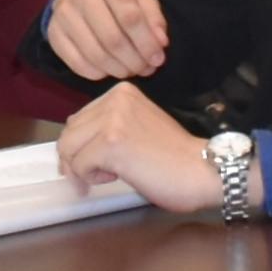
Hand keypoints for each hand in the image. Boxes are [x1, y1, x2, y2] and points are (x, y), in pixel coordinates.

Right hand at [38, 0, 172, 85]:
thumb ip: (154, 18)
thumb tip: (160, 44)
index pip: (130, 16)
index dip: (146, 43)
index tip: (157, 59)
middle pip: (112, 39)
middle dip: (134, 61)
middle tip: (145, 69)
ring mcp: (63, 13)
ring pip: (95, 54)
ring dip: (118, 70)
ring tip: (130, 71)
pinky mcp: (53, 33)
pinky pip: (77, 63)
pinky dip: (98, 73)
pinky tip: (109, 70)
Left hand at [48, 84, 217, 213]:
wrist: (203, 170)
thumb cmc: (175, 158)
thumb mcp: (137, 127)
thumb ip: (108, 128)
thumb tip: (73, 147)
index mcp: (121, 93)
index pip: (79, 119)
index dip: (80, 146)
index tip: (94, 164)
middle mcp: (114, 100)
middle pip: (68, 133)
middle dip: (75, 159)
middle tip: (98, 176)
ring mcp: (112, 120)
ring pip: (68, 148)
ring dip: (83, 169)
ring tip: (111, 175)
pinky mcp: (110, 143)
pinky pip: (78, 165)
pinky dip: (90, 178)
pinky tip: (115, 177)